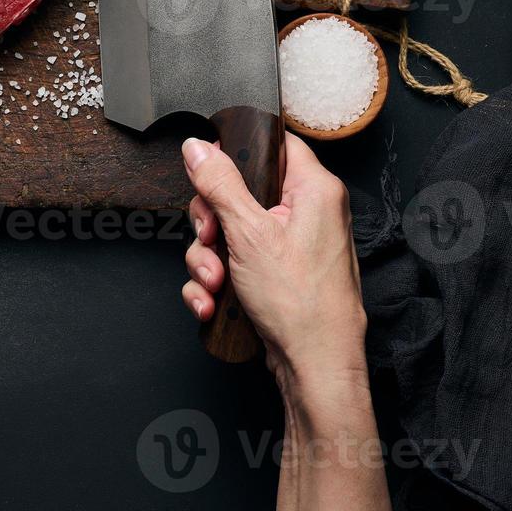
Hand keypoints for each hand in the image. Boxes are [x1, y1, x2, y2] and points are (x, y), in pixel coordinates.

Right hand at [180, 133, 366, 388]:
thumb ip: (220, 184)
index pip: (274, 143)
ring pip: (229, 232)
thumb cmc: (301, 303)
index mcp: (313, 190)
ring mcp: (289, 246)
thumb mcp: (249, 233)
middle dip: (210, 222)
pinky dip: (215, 282)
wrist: (313, 367)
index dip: (237, 150)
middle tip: (209, 238)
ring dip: (207, 259)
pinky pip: (233, 263)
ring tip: (213, 283)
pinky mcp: (274, 274)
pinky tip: (212, 303)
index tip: (209, 169)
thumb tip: (198, 147)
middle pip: (239, 191)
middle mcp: (306, 213)